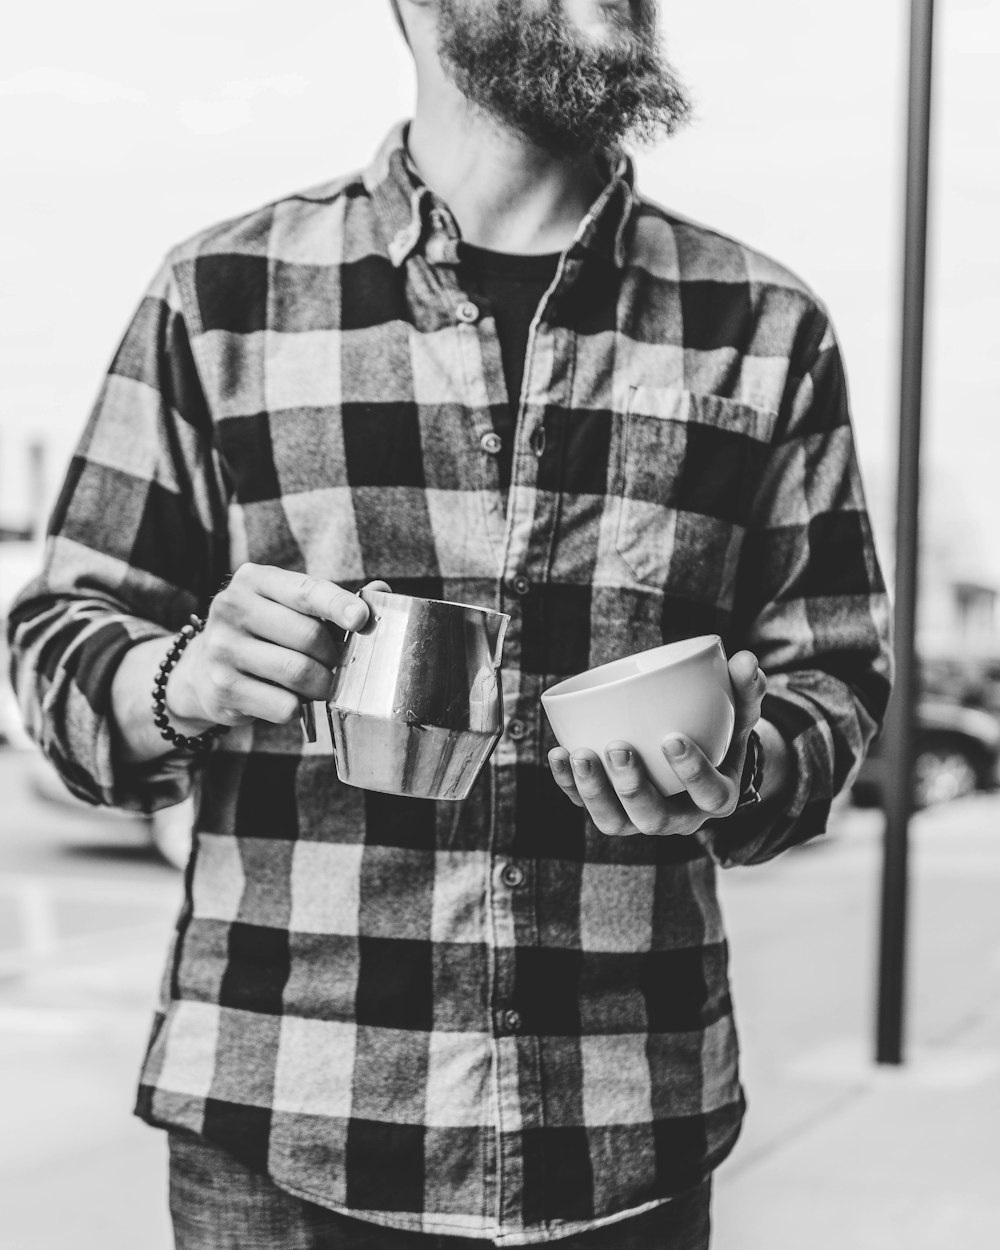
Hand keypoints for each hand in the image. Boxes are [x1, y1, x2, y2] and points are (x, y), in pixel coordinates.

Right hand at [167, 565, 389, 727]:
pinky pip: (284, 706)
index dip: (338, 605)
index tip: (361, 619)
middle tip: (338, 663)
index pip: (306, 591)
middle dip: (335, 656)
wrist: (202, 669)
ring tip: (322, 683)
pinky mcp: (222, 689)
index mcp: (254, 580)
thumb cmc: (264, 632)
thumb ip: (332, 599)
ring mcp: (223, 650)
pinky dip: (299, 707)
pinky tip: (291, 699)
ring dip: (322, 684)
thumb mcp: (288, 605)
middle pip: (309, 637)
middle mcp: (231, 608)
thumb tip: (381, 592)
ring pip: (298, 673)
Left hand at [547, 651, 765, 835]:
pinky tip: (558, 753)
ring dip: (593, 791)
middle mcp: (679, 817)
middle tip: (618, 747)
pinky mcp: (612, 810)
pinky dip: (568, 783)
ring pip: (616, 822)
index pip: (709, 795)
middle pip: (655, 818)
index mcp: (716, 796)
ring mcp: (642, 818)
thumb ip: (745, 690)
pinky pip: (586, 805)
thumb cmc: (719, 733)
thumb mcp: (739, 714)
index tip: (672, 738)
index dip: (692, 773)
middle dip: (632, 787)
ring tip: (578, 753)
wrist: (696, 760)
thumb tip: (746, 659)